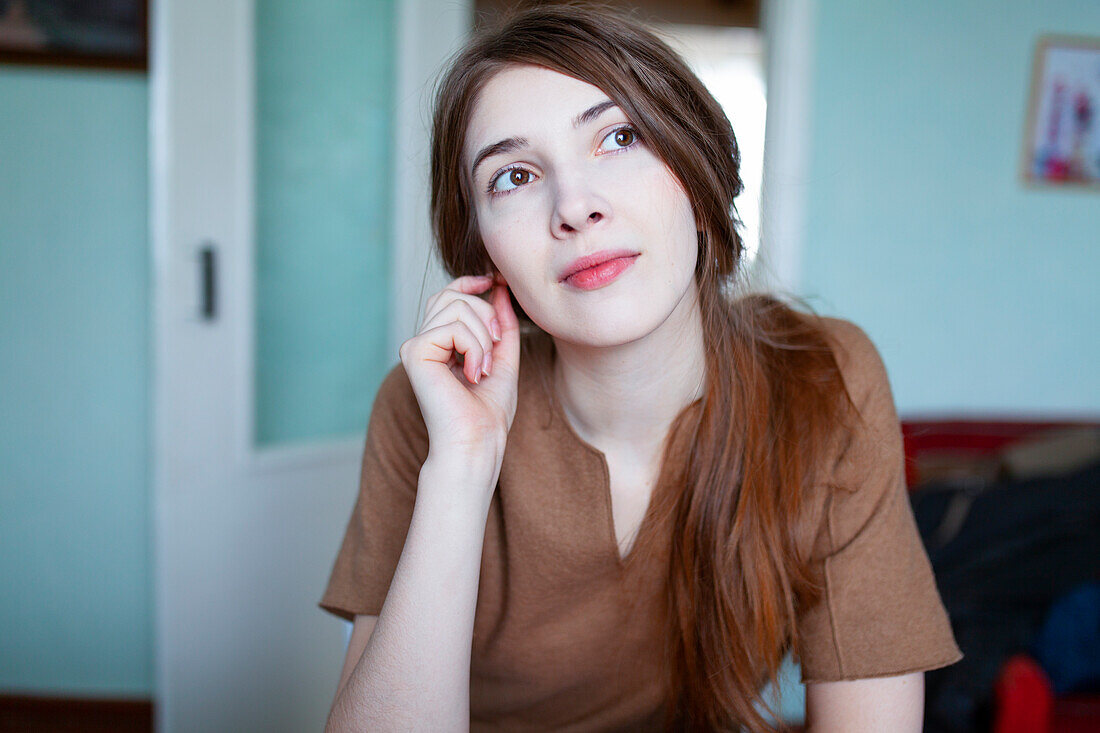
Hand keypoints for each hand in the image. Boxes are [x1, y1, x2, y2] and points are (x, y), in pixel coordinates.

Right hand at [399, 274, 520, 469]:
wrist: (477, 441)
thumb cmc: (488, 411)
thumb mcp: (503, 357)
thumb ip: (501, 324)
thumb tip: (498, 287)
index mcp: (439, 343)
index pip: (448, 296)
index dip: (470, 282)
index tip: (495, 281)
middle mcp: (422, 342)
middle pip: (453, 296)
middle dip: (486, 315)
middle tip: (496, 348)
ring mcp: (415, 346)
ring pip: (455, 306)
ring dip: (483, 336)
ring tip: (483, 368)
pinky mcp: (414, 352)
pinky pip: (452, 326)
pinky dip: (474, 347)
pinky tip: (474, 374)